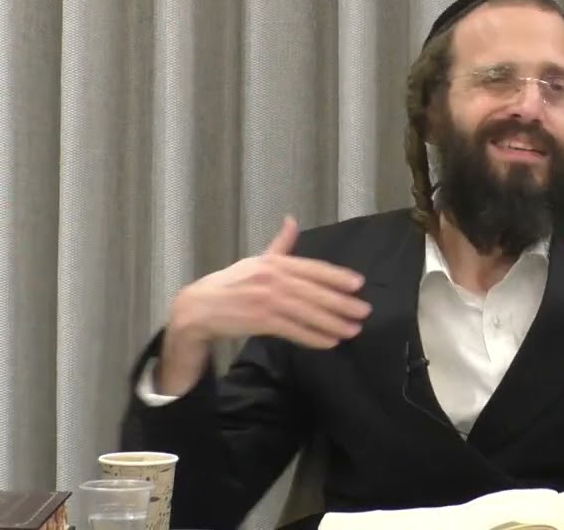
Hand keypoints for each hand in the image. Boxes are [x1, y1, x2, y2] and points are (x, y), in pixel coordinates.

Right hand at [157, 216, 369, 394]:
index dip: (337, 276)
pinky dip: (312, 337)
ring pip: (307, 313)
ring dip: (332, 323)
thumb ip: (280, 245)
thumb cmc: (232, 283)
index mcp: (274, 262)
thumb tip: (292, 220)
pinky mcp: (260, 322)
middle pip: (314, 291)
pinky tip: (329, 342)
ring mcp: (266, 301)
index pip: (312, 268)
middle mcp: (272, 278)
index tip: (359, 284)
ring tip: (353, 330)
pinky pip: (292, 331)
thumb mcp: (256, 260)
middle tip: (364, 311)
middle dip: (342, 303)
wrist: (199, 307)